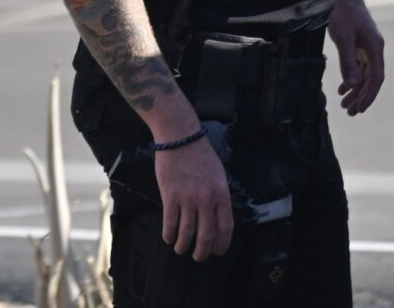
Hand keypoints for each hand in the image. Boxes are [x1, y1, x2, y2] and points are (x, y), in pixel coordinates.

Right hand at [154, 134, 233, 260]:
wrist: (180, 136)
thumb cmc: (199, 153)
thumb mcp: (218, 174)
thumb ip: (219, 196)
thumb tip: (217, 217)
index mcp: (221, 193)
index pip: (225, 228)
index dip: (221, 244)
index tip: (217, 252)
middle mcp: (206, 199)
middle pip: (206, 236)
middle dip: (202, 252)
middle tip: (198, 257)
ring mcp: (188, 198)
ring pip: (187, 233)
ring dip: (183, 245)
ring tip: (180, 248)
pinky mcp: (170, 195)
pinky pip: (170, 223)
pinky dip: (169, 234)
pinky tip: (168, 237)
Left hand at [327, 0, 384, 115]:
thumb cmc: (342, 13)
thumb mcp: (343, 38)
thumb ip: (348, 61)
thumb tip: (354, 85)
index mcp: (375, 47)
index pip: (376, 78)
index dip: (369, 95)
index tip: (360, 109)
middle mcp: (374, 48)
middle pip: (370, 79)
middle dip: (361, 97)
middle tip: (350, 112)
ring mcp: (366, 45)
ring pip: (363, 73)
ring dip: (355, 89)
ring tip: (344, 104)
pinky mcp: (358, 43)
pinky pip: (358, 66)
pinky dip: (351, 77)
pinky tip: (343, 88)